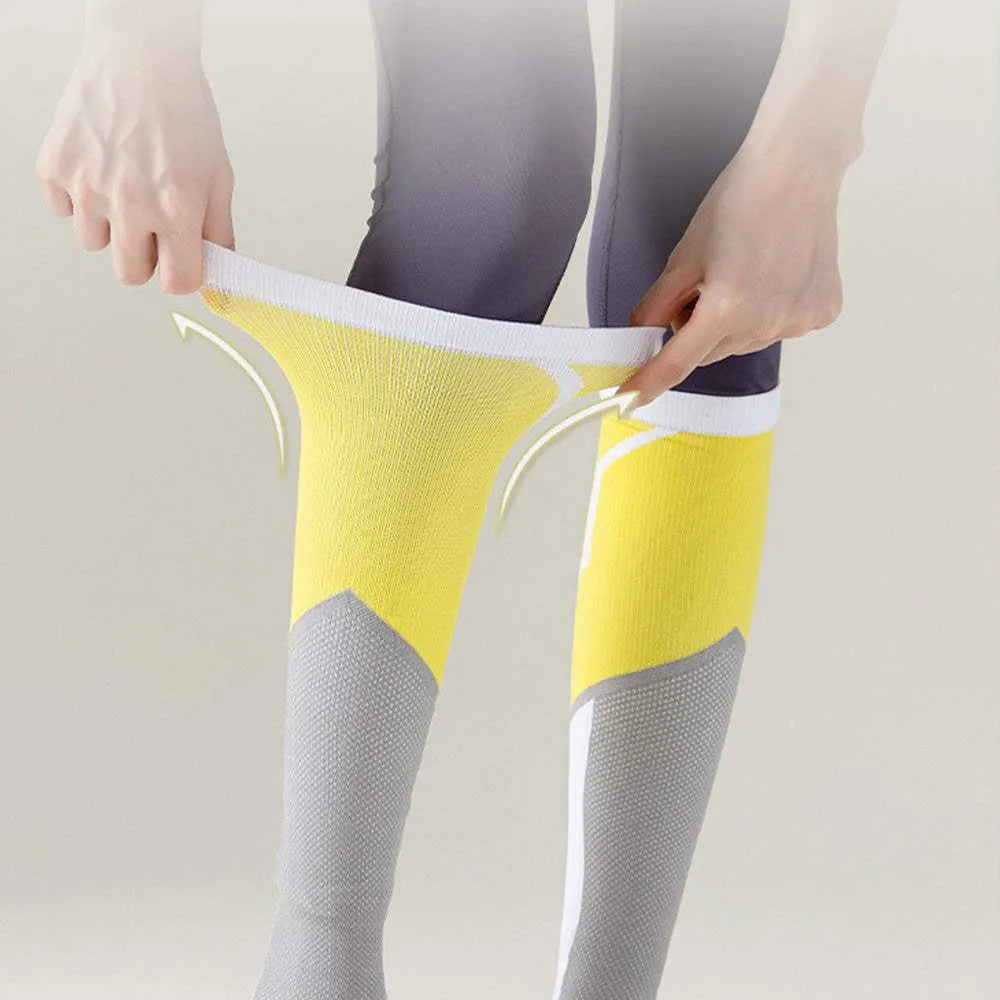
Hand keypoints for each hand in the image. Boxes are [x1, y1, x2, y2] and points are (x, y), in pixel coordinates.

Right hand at [35, 30, 233, 292]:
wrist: (141, 56)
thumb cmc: (186, 116)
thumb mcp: (219, 176)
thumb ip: (218, 233)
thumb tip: (217, 277)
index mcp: (177, 208)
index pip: (178, 282)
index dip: (182, 273)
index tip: (181, 259)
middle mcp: (131, 202)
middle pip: (130, 275)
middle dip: (145, 257)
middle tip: (153, 222)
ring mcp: (88, 185)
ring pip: (95, 243)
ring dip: (111, 224)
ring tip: (126, 181)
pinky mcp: (55, 166)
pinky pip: (64, 210)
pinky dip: (80, 196)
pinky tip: (100, 164)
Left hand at [621, 136, 849, 403]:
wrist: (797, 169)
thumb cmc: (739, 203)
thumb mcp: (684, 256)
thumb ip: (657, 304)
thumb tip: (637, 338)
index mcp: (727, 307)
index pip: (677, 362)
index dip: (648, 382)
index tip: (627, 401)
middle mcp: (766, 322)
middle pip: (710, 353)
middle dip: (697, 329)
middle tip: (705, 285)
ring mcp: (798, 320)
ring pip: (743, 344)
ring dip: (732, 323)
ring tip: (744, 273)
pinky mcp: (822, 312)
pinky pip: (778, 329)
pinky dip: (768, 313)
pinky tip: (775, 275)